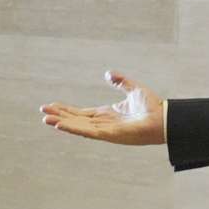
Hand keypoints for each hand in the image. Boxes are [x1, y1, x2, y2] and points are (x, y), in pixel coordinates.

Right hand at [40, 71, 166, 144]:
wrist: (165, 117)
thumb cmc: (153, 107)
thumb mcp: (133, 89)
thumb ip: (120, 81)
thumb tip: (108, 73)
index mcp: (107, 114)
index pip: (82, 113)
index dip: (66, 110)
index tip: (51, 106)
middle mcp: (104, 123)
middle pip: (77, 120)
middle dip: (60, 116)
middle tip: (43, 113)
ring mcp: (106, 130)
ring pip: (79, 127)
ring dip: (63, 123)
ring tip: (46, 120)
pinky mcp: (111, 134)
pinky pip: (89, 132)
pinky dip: (74, 128)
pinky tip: (61, 125)